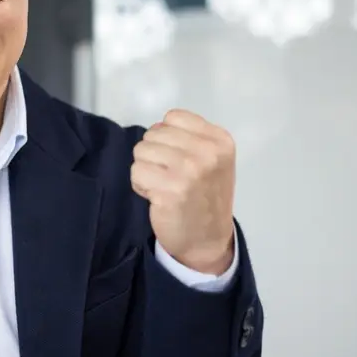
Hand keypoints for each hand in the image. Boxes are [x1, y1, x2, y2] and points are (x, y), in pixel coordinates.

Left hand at [130, 109, 235, 274]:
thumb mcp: (213, 159)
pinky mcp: (169, 190)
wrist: (208, 240)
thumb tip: (156, 128)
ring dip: (146, 169)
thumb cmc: (206, 196)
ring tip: (163, 185)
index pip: (173, 117)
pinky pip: (136, 171)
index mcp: (220, 140)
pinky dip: (140, 184)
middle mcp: (207, 153)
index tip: (179, 158)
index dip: (167, 137)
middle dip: (154, 154)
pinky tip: (156, 196)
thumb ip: (189, 137)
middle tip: (170, 176)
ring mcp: (189, 171)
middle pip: (153, 133)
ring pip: (141, 150)